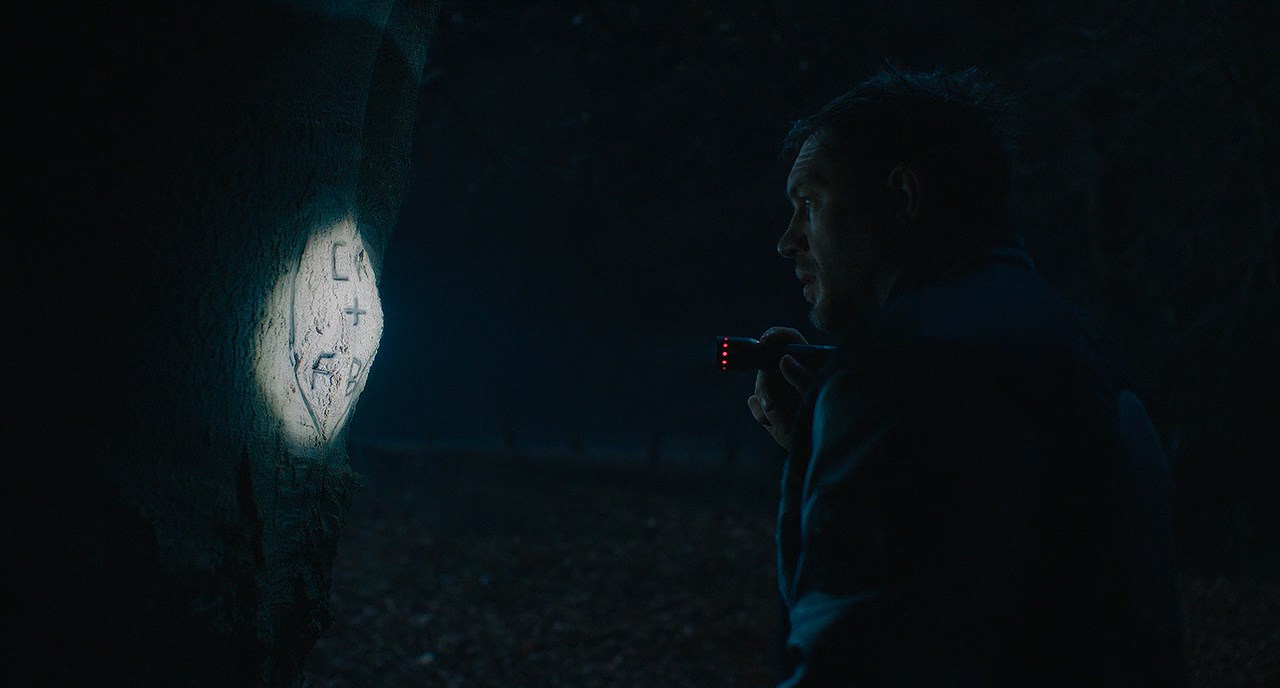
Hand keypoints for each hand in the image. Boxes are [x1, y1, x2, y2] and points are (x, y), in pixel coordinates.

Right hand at [747, 326, 815, 451]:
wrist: (825, 446)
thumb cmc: (832, 416)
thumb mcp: (820, 395)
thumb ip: (803, 377)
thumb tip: (784, 359)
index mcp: (807, 361)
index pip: (788, 339)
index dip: (775, 335)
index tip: (764, 342)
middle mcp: (790, 372)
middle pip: (766, 363)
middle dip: (766, 385)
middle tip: (770, 406)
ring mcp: (779, 389)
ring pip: (760, 387)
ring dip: (767, 406)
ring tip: (785, 426)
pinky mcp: (769, 407)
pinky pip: (756, 405)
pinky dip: (763, 415)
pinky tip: (780, 426)